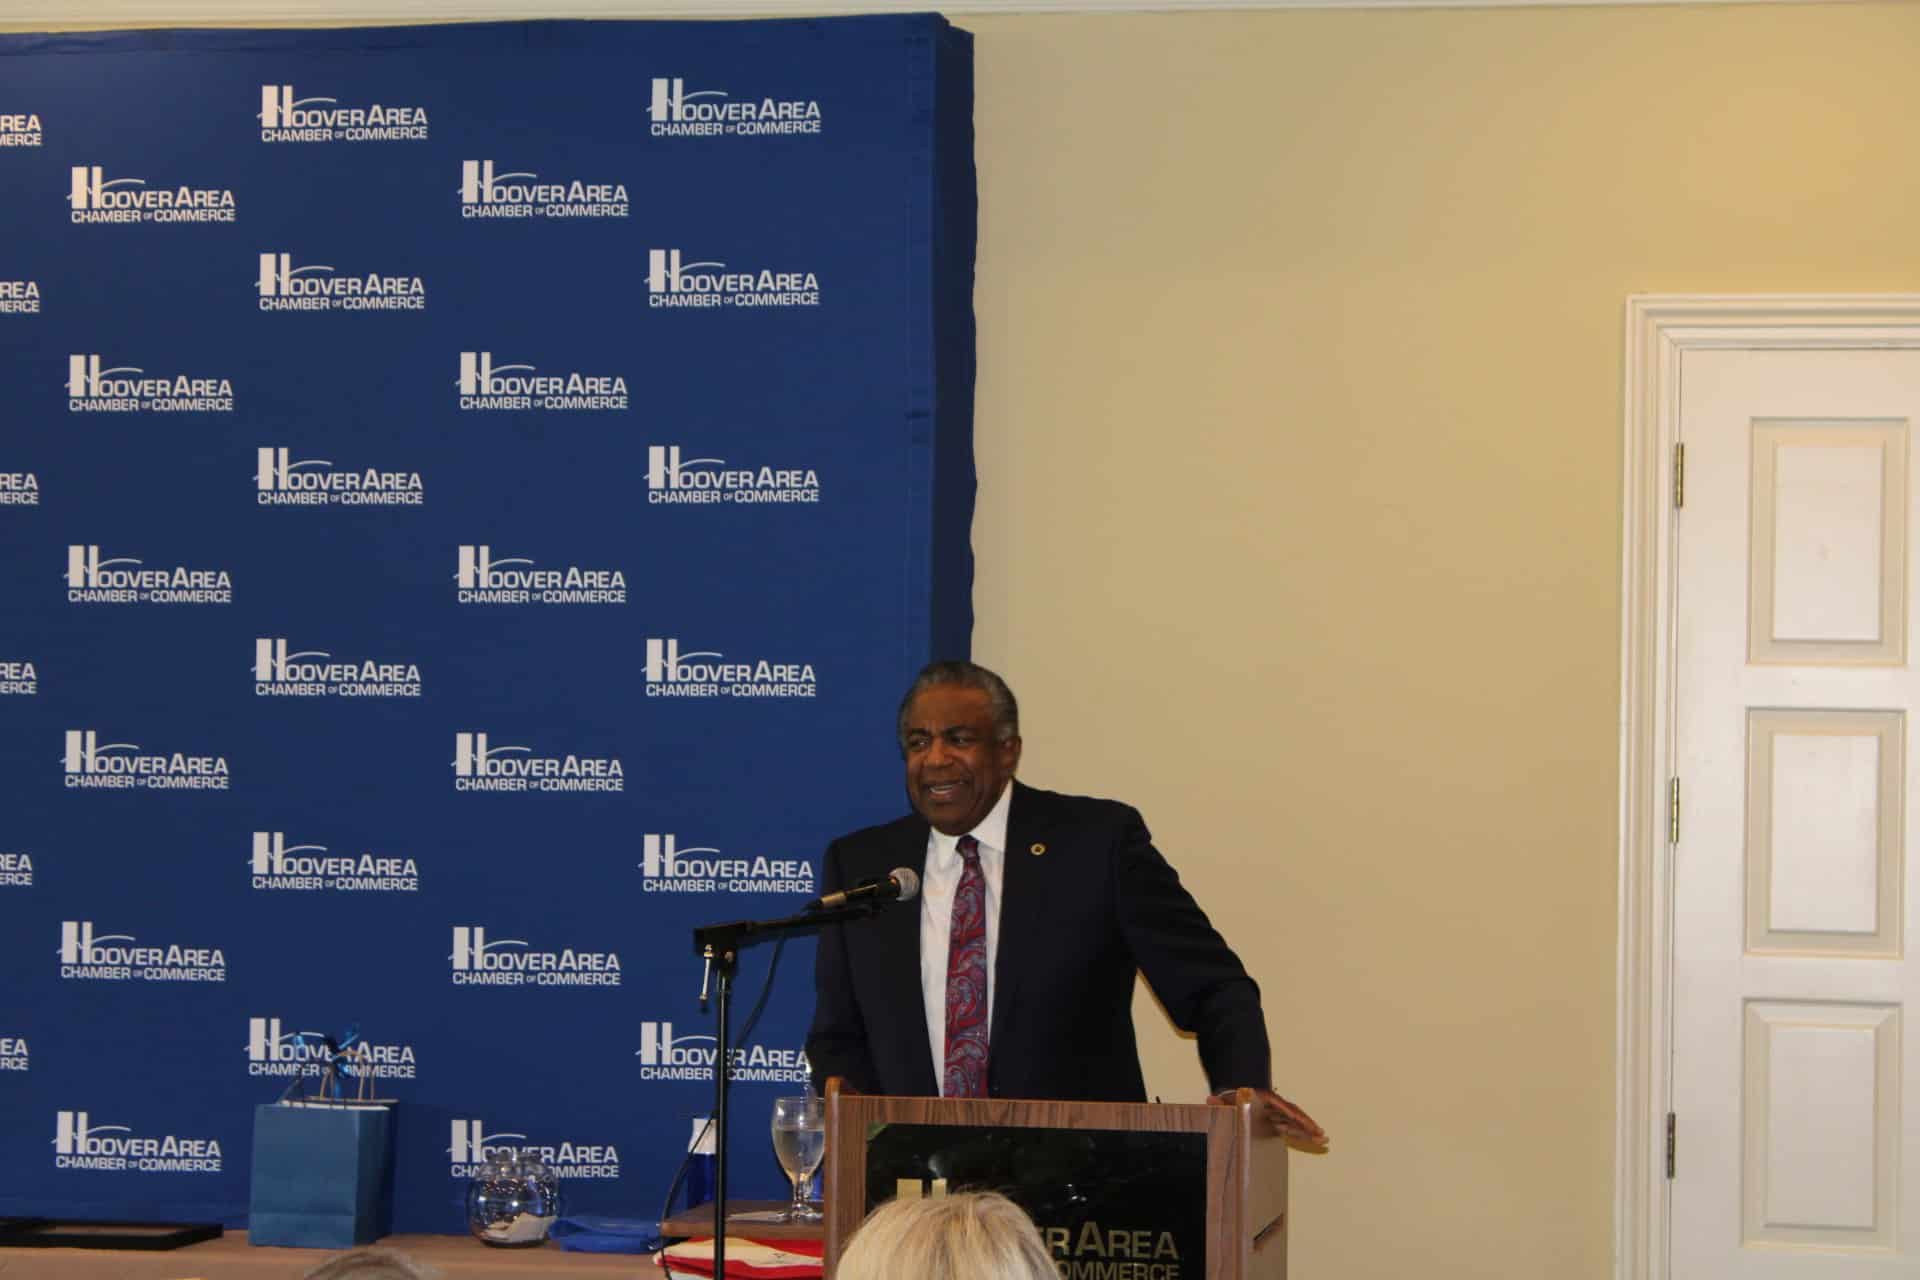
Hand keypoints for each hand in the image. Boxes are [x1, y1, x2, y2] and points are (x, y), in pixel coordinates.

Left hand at [1211, 1087, 1328, 1151]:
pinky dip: (1304, 1132)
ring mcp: (1278, 1111)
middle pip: (1293, 1113)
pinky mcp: (1278, 1119)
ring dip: (1309, 1129)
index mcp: (1262, 1099)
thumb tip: (1210, 1100)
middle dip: (1306, 1123)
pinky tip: (1315, 1139)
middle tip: (1320, 1133)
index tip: (1298, 1119)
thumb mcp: (1224, 1099)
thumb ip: (1218, 1102)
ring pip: (1296, 1120)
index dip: (1288, 1113)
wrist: (1236, 1091)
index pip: (1278, 1105)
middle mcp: (1274, 1104)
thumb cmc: (1231, 1098)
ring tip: (1324, 1139)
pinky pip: (1293, 1125)